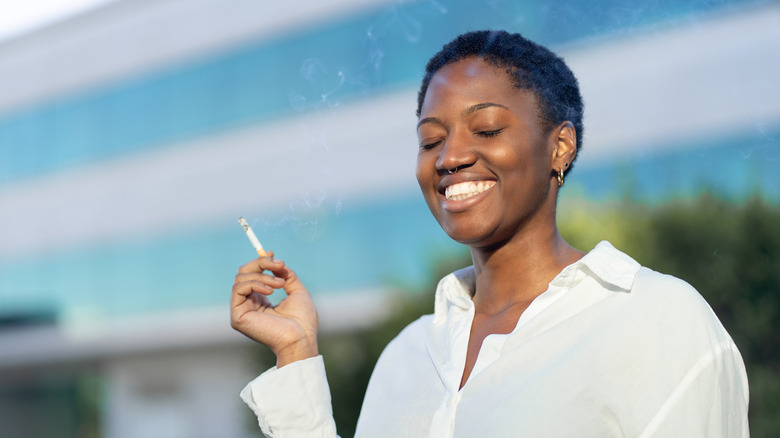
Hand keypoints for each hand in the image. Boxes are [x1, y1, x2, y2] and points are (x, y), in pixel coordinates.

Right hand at [231, 251, 318, 366]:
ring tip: (280, 284)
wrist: (301, 339)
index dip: (260, 262)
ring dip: (263, 276)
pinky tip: (270, 291)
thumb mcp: (297, 292)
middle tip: (278, 264)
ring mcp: (241, 311)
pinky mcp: (237, 316)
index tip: (273, 254)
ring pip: (241, 278)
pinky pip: (238, 289)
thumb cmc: (302, 322)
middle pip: (243, 273)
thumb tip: (277, 263)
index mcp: (260, 301)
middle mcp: (248, 305)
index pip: (252, 275)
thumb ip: (287, 276)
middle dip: (261, 263)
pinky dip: (255, 283)